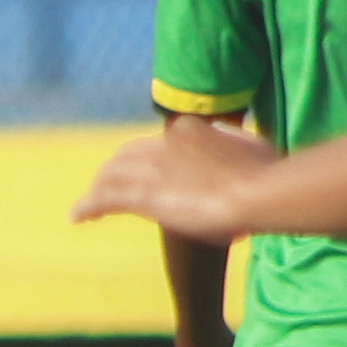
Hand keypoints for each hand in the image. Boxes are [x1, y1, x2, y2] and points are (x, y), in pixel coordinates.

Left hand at [76, 114, 277, 240]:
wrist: (259, 192)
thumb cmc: (268, 174)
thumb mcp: (251, 146)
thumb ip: (233, 145)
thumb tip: (235, 148)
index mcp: (187, 129)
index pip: (155, 143)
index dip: (147, 159)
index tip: (149, 173)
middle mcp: (162, 143)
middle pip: (126, 156)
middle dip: (114, 171)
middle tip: (108, 188)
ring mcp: (151, 168)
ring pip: (111, 176)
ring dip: (99, 190)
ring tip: (90, 207)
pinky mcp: (143, 195)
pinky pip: (104, 199)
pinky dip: (88, 206)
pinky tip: (78, 217)